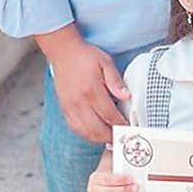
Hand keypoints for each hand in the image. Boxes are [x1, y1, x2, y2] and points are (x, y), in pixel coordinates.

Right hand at [36, 24, 129, 142]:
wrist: (63, 52)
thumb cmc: (85, 57)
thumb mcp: (106, 62)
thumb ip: (116, 81)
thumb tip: (126, 96)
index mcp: (92, 91)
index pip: (110, 115)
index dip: (121, 124)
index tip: (129, 127)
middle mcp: (79, 102)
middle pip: (97, 129)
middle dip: (111, 136)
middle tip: (122, 136)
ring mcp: (70, 108)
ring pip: (86, 133)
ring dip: (100, 139)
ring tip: (111, 137)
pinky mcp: (64, 109)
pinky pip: (75, 129)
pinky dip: (87, 135)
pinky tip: (96, 133)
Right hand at [88, 162, 138, 191]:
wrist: (102, 182)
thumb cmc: (110, 172)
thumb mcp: (112, 163)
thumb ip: (119, 160)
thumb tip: (129, 155)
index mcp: (95, 178)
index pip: (107, 179)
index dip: (120, 180)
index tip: (131, 179)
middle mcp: (93, 190)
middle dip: (125, 191)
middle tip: (135, 188)